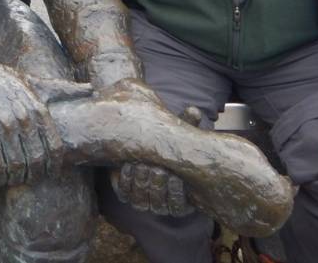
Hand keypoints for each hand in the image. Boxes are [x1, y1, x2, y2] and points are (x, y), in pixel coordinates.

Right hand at [0, 56, 63, 187]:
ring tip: (16, 180)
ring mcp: (3, 124)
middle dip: (36, 175)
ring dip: (17, 178)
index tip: (50, 173)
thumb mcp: (38, 83)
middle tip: (31, 180)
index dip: (55, 166)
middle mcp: (23, 117)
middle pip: (37, 159)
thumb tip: (92, 88)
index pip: (55, 147)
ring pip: (17, 164)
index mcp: (39, 109)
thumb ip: (64, 89)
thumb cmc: (9, 81)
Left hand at [105, 82, 200, 216]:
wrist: (142, 143)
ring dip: (140, 182)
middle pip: (158, 204)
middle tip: (156, 167)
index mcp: (181, 198)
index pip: (178, 206)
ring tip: (141, 164)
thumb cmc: (168, 141)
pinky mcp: (125, 193)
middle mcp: (161, 205)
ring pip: (140, 201)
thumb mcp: (179, 134)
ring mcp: (142, 200)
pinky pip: (123, 193)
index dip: (175, 191)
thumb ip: (188, 125)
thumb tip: (193, 111)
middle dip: (157, 184)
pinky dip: (125, 179)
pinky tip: (127, 163)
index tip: (174, 174)